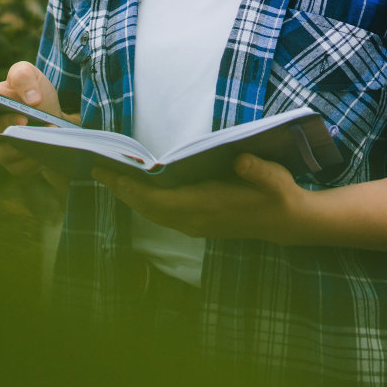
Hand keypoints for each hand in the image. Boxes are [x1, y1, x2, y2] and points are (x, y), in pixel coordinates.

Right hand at [0, 60, 77, 188]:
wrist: (56, 117)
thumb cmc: (35, 94)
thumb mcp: (31, 74)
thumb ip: (23, 76)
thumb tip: (31, 99)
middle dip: (5, 124)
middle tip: (24, 118)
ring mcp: (1, 150)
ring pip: (5, 152)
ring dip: (24, 142)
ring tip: (46, 131)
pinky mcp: (16, 166)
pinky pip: (21, 166)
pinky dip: (35, 157)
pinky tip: (47, 147)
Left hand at [90, 153, 305, 242]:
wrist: (290, 222)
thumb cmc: (279, 195)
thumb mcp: (275, 179)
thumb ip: (258, 171)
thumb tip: (241, 160)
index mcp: (207, 206)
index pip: (159, 201)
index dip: (131, 189)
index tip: (109, 173)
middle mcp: (195, 220)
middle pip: (147, 208)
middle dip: (121, 191)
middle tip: (97, 170)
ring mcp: (195, 225)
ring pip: (152, 214)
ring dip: (129, 198)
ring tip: (109, 177)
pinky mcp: (197, 226)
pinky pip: (161, 216)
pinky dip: (143, 204)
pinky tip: (134, 191)